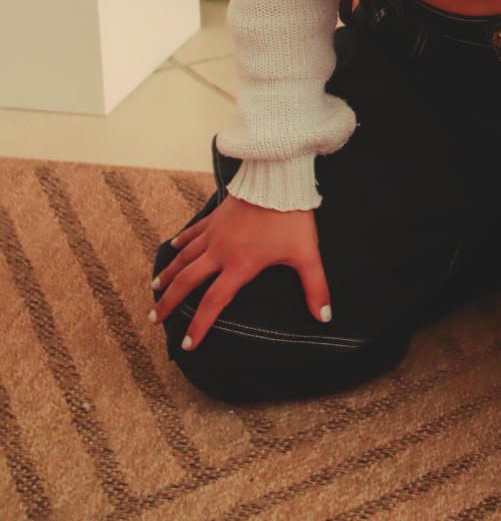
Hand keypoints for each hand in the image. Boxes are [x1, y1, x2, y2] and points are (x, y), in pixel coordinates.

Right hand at [150, 193, 331, 348]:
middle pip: (187, 281)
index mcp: (240, 265)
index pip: (213, 303)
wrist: (278, 178)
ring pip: (184, 257)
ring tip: (155, 289)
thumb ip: (315, 287)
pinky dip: (181, 240)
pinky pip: (193, 230)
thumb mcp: (307, 254)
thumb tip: (324, 318)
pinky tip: (172, 246)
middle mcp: (220, 251)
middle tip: (154, 319)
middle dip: (169, 303)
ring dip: (168, 274)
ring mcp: (215, 232)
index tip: (186, 345)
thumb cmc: (293, 217)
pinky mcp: (216, 215)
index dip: (199, 326)